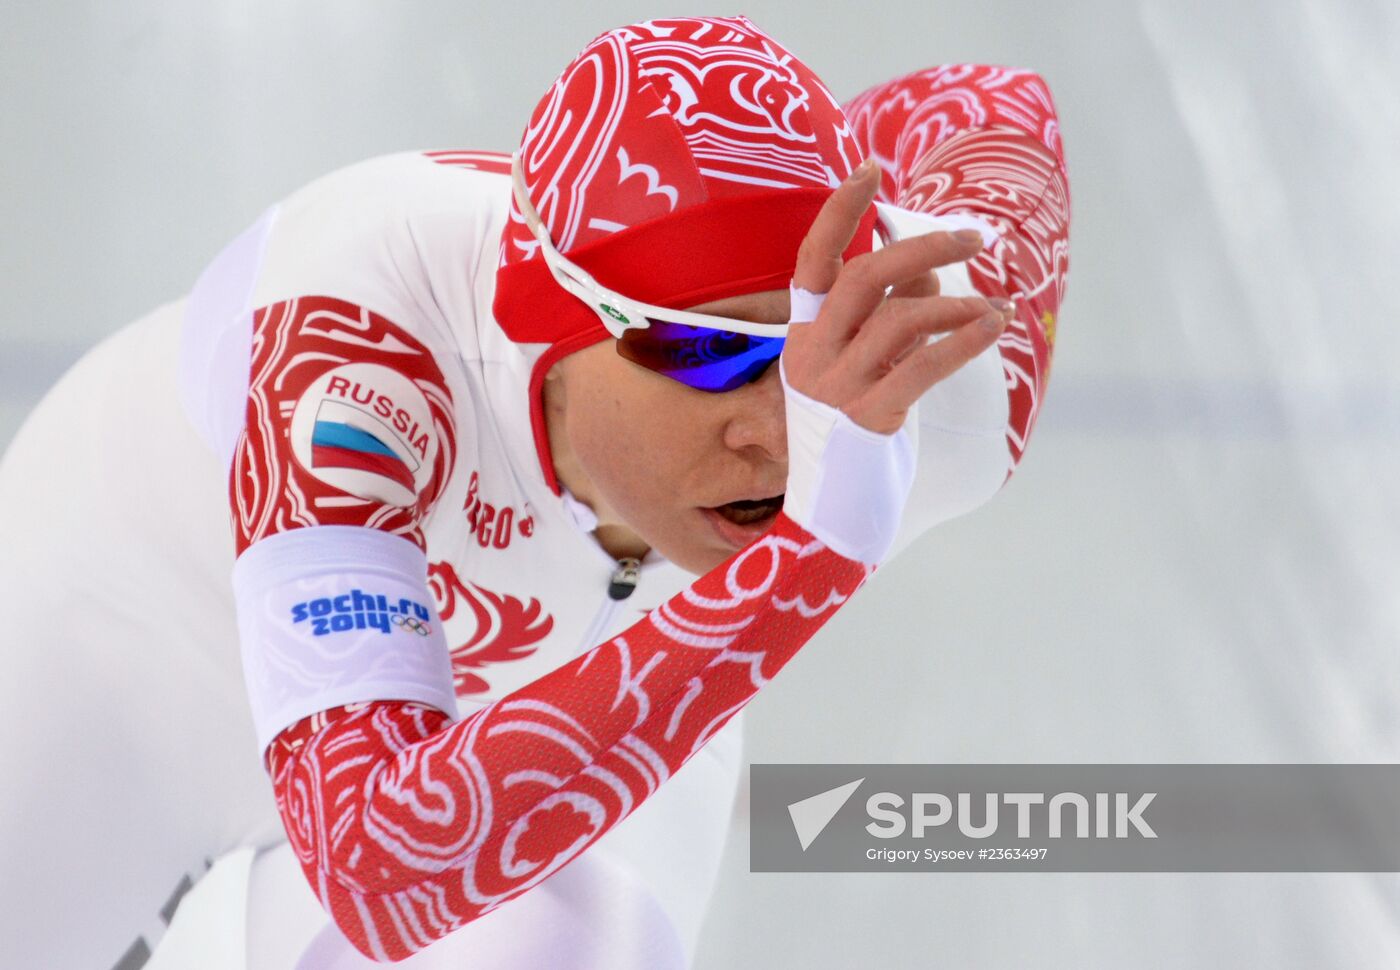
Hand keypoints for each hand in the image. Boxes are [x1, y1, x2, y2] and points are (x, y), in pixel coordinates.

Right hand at [781, 158, 1013, 434]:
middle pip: (863, 277)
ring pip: (899, 320)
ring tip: (993, 312)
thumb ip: (891, 309)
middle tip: (973, 240)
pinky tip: (993, 327)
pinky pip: (921, 367)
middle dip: (923, 248)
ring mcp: (836, 387)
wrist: (836, 505)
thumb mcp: (868, 361)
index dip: (839, 212)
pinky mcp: (868, 418)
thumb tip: (929, 264)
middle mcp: (812, 354)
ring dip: (957, 305)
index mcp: (803, 333)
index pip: (814, 260)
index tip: (871, 168)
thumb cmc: (858, 424)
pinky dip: (963, 341)